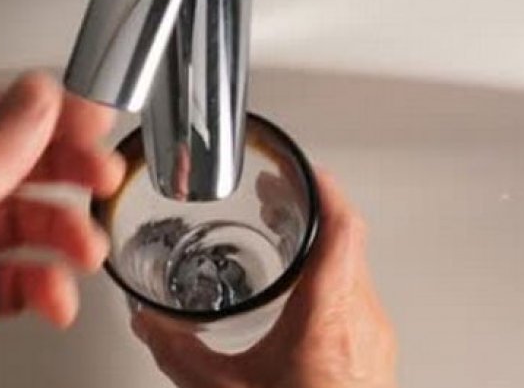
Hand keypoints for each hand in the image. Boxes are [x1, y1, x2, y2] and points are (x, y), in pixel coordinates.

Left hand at [0, 72, 124, 387]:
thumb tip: (37, 93)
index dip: (42, 115)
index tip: (91, 120)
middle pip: (10, 166)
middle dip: (63, 173)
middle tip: (103, 179)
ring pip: (22, 222)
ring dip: (61, 235)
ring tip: (84, 254)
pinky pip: (19, 277)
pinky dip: (44, 286)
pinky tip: (54, 301)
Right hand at [132, 171, 397, 387]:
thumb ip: (178, 351)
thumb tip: (147, 324)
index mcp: (327, 313)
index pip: (342, 228)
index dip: (325, 189)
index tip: (306, 169)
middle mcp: (361, 318)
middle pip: (349, 241)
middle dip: (313, 211)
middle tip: (284, 196)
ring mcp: (375, 336)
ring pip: (356, 269)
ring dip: (324, 246)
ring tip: (292, 237)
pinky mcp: (376, 354)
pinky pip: (358, 297)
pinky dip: (331, 278)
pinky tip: (305, 295)